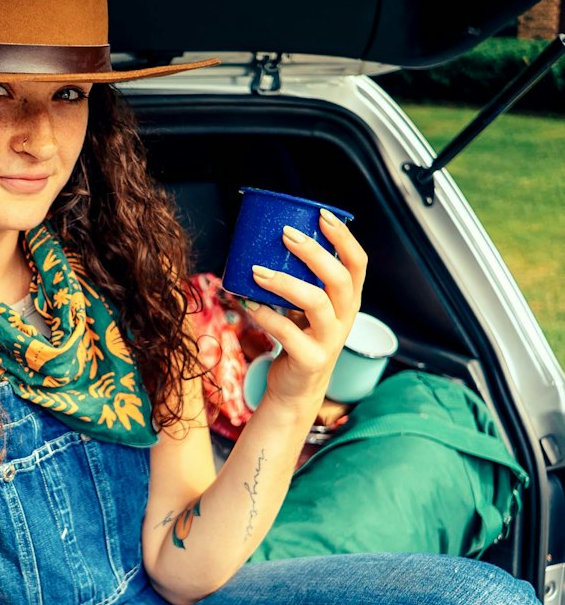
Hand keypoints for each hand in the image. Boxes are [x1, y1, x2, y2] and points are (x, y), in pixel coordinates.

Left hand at [243, 210, 365, 414]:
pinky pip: (288, 332)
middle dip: (314, 253)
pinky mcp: (310, 360)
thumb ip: (300, 281)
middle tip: (286, 235)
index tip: (322, 215)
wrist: (296, 389)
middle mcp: (345, 318)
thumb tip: (267, 241)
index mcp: (347, 300)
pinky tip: (247, 303)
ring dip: (285, 283)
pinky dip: (265, 315)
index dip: (344, 238)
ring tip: (257, 271)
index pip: (358, 263)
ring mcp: (330, 340)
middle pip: (340, 279)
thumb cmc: (299, 339)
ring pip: (316, 303)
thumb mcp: (307, 309)